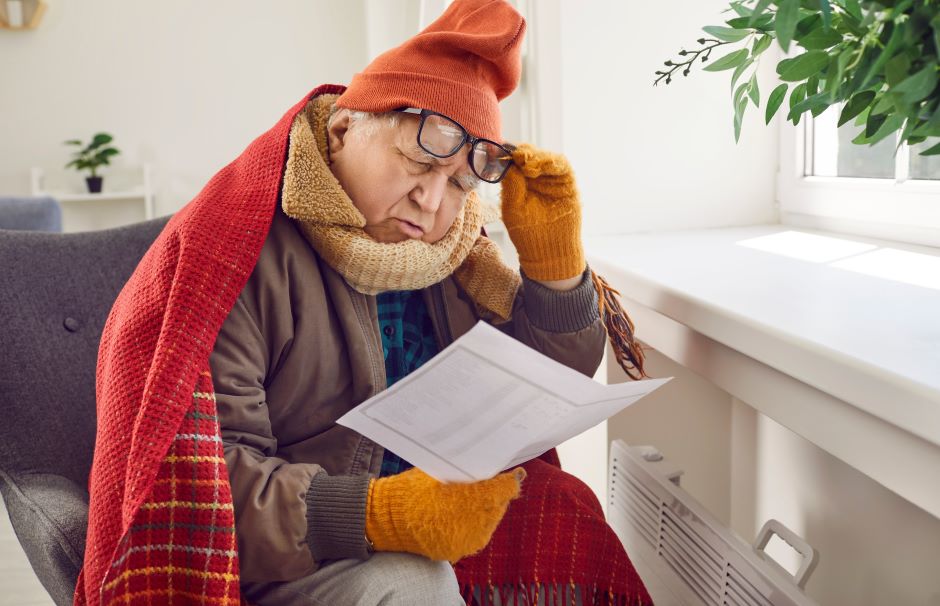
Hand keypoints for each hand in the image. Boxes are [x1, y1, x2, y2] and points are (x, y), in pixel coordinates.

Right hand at [365, 467, 524, 562]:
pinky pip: (476, 535)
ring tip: (477, 497)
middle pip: (498, 506)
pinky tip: (467, 513)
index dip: (509, 480)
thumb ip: (467, 469)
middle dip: (497, 494)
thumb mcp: (439, 470)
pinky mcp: (456, 550)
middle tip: (493, 481)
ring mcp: (463, 540)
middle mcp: (468, 524)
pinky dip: (475, 523)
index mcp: (465, 499)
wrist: (384, 518)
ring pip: (490, 521)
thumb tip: (493, 465)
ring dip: (487, 509)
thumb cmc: (411, 488)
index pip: (501, 490)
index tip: (514, 472)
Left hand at [500, 143, 584, 281]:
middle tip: (517, 155)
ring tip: (527, 162)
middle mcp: (536, 179)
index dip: (509, 155)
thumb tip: (508, 163)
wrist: (549, 251)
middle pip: (531, 156)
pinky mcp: (568, 184)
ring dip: (537, 156)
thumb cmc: (527, 234)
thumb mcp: (512, 209)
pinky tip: (542, 165)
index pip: (515, 162)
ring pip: (547, 158)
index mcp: (520, 183)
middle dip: (524, 153)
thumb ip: (511, 187)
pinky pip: (563, 167)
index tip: (503, 151)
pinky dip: (553, 162)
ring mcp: (553, 180)